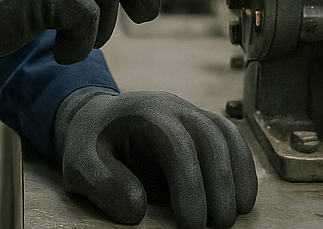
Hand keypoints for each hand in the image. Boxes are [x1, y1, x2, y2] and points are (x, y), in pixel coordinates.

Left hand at [55, 88, 258, 228]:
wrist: (97, 120)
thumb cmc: (90, 145)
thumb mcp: (79, 165)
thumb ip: (102, 184)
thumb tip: (136, 210)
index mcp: (142, 112)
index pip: (176, 144)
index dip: (189, 184)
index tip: (191, 225)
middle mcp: (172, 107)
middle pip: (208, 137)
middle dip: (219, 183)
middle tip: (218, 226)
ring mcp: (190, 112)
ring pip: (225, 135)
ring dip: (237, 174)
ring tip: (238, 213)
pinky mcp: (201, 125)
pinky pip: (230, 138)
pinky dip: (242, 166)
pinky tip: (243, 196)